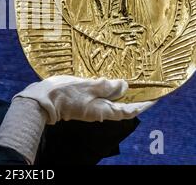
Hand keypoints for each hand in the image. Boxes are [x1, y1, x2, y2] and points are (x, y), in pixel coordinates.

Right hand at [12, 75, 155, 124]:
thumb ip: (106, 86)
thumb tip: (124, 85)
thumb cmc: (64, 93)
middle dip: (131, 100)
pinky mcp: (80, 103)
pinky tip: (104, 83)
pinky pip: (97, 99)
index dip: (141, 106)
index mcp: (101, 110)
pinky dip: (105, 92)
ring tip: (125, 84)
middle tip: (142, 91)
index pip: (127, 111)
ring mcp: (88, 108)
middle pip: (119, 108)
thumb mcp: (88, 86)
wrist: (42, 100)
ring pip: (108, 102)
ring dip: (118, 95)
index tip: (153, 100)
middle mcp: (97, 112)